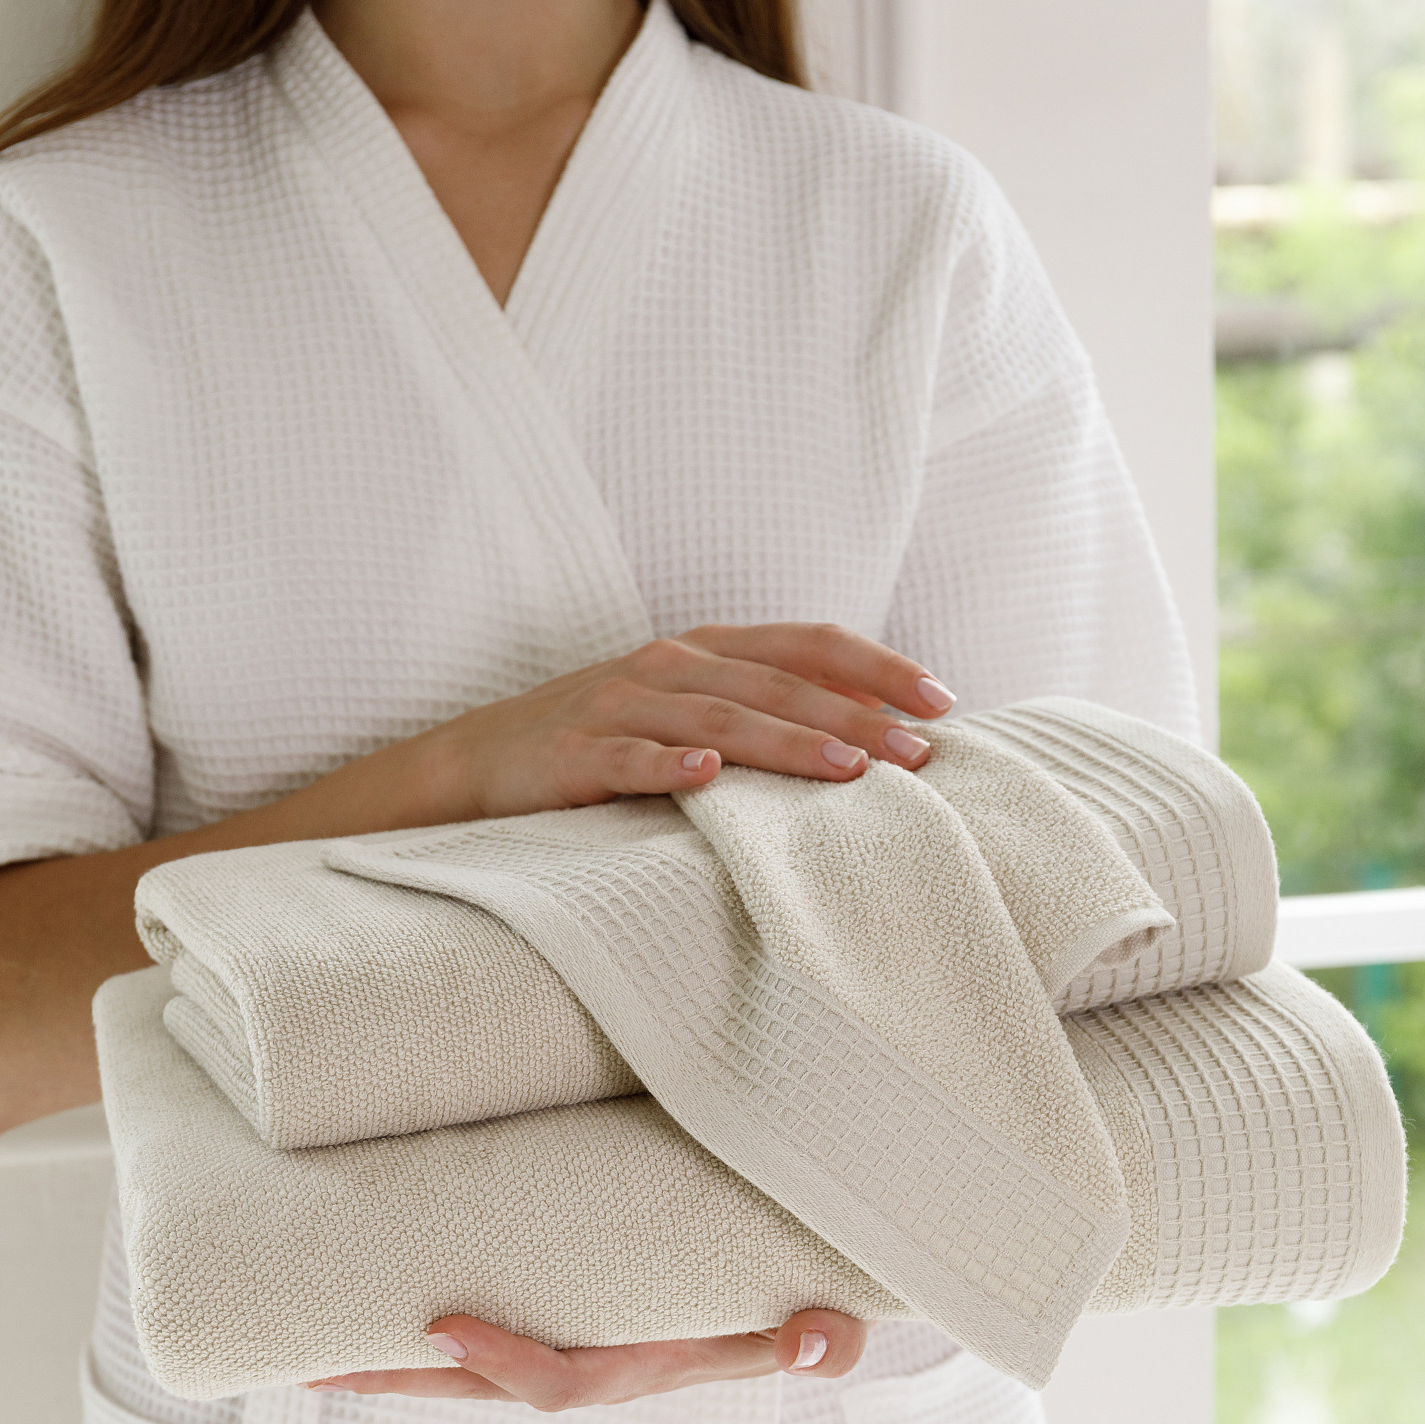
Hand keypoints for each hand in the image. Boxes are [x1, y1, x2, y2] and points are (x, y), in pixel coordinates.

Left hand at [305, 1307, 869, 1405]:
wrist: (789, 1306)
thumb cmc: (794, 1305)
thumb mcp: (814, 1318)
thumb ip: (821, 1338)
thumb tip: (818, 1343)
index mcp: (643, 1366)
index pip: (563, 1380)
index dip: (502, 1359)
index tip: (440, 1322)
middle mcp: (592, 1365)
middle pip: (482, 1390)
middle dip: (403, 1378)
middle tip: (317, 1364)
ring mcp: (569, 1345)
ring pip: (467, 1371)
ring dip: (392, 1363)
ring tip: (307, 1349)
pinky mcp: (556, 1316)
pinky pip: (478, 1336)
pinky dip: (418, 1335)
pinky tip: (361, 1309)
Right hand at [432, 622, 956, 817]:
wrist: (483, 760)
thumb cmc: (606, 738)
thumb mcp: (689, 710)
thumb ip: (765, 710)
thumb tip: (871, 732)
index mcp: (707, 650)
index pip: (808, 644)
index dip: (878, 666)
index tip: (942, 702)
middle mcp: (671, 664)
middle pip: (778, 684)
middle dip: (856, 717)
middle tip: (919, 755)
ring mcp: (621, 704)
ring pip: (720, 719)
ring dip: (789, 742)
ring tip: (849, 770)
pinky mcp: (576, 752)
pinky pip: (630, 756)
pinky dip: (670, 765)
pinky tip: (708, 778)